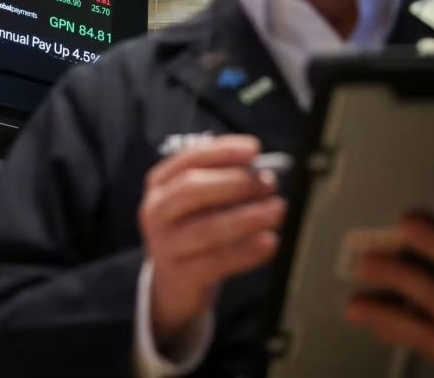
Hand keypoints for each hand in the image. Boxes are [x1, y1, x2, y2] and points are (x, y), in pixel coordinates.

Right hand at [139, 135, 285, 351]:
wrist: (175, 284)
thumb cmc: (195, 232)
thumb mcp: (201, 204)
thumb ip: (225, 183)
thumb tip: (264, 170)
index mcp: (160, 184)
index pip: (188, 159)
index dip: (222, 152)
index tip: (254, 149)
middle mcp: (156, 211)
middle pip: (191, 189)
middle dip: (234, 182)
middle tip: (269, 182)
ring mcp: (164, 245)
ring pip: (207, 228)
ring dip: (247, 217)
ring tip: (277, 210)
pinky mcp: (180, 276)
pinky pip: (217, 262)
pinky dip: (247, 252)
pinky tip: (270, 241)